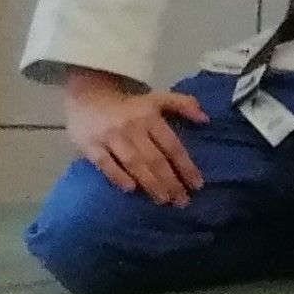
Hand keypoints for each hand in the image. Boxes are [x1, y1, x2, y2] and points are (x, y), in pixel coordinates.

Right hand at [60, 70, 207, 206]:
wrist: (87, 92)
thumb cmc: (128, 101)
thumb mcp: (158, 97)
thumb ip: (183, 104)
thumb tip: (206, 119)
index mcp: (151, 116)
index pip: (172, 146)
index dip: (186, 166)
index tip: (197, 185)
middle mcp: (133, 128)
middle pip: (155, 159)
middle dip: (170, 182)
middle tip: (182, 201)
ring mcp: (110, 137)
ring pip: (134, 163)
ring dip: (149, 183)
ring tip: (163, 200)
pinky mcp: (89, 145)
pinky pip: (104, 163)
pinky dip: (117, 176)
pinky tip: (130, 189)